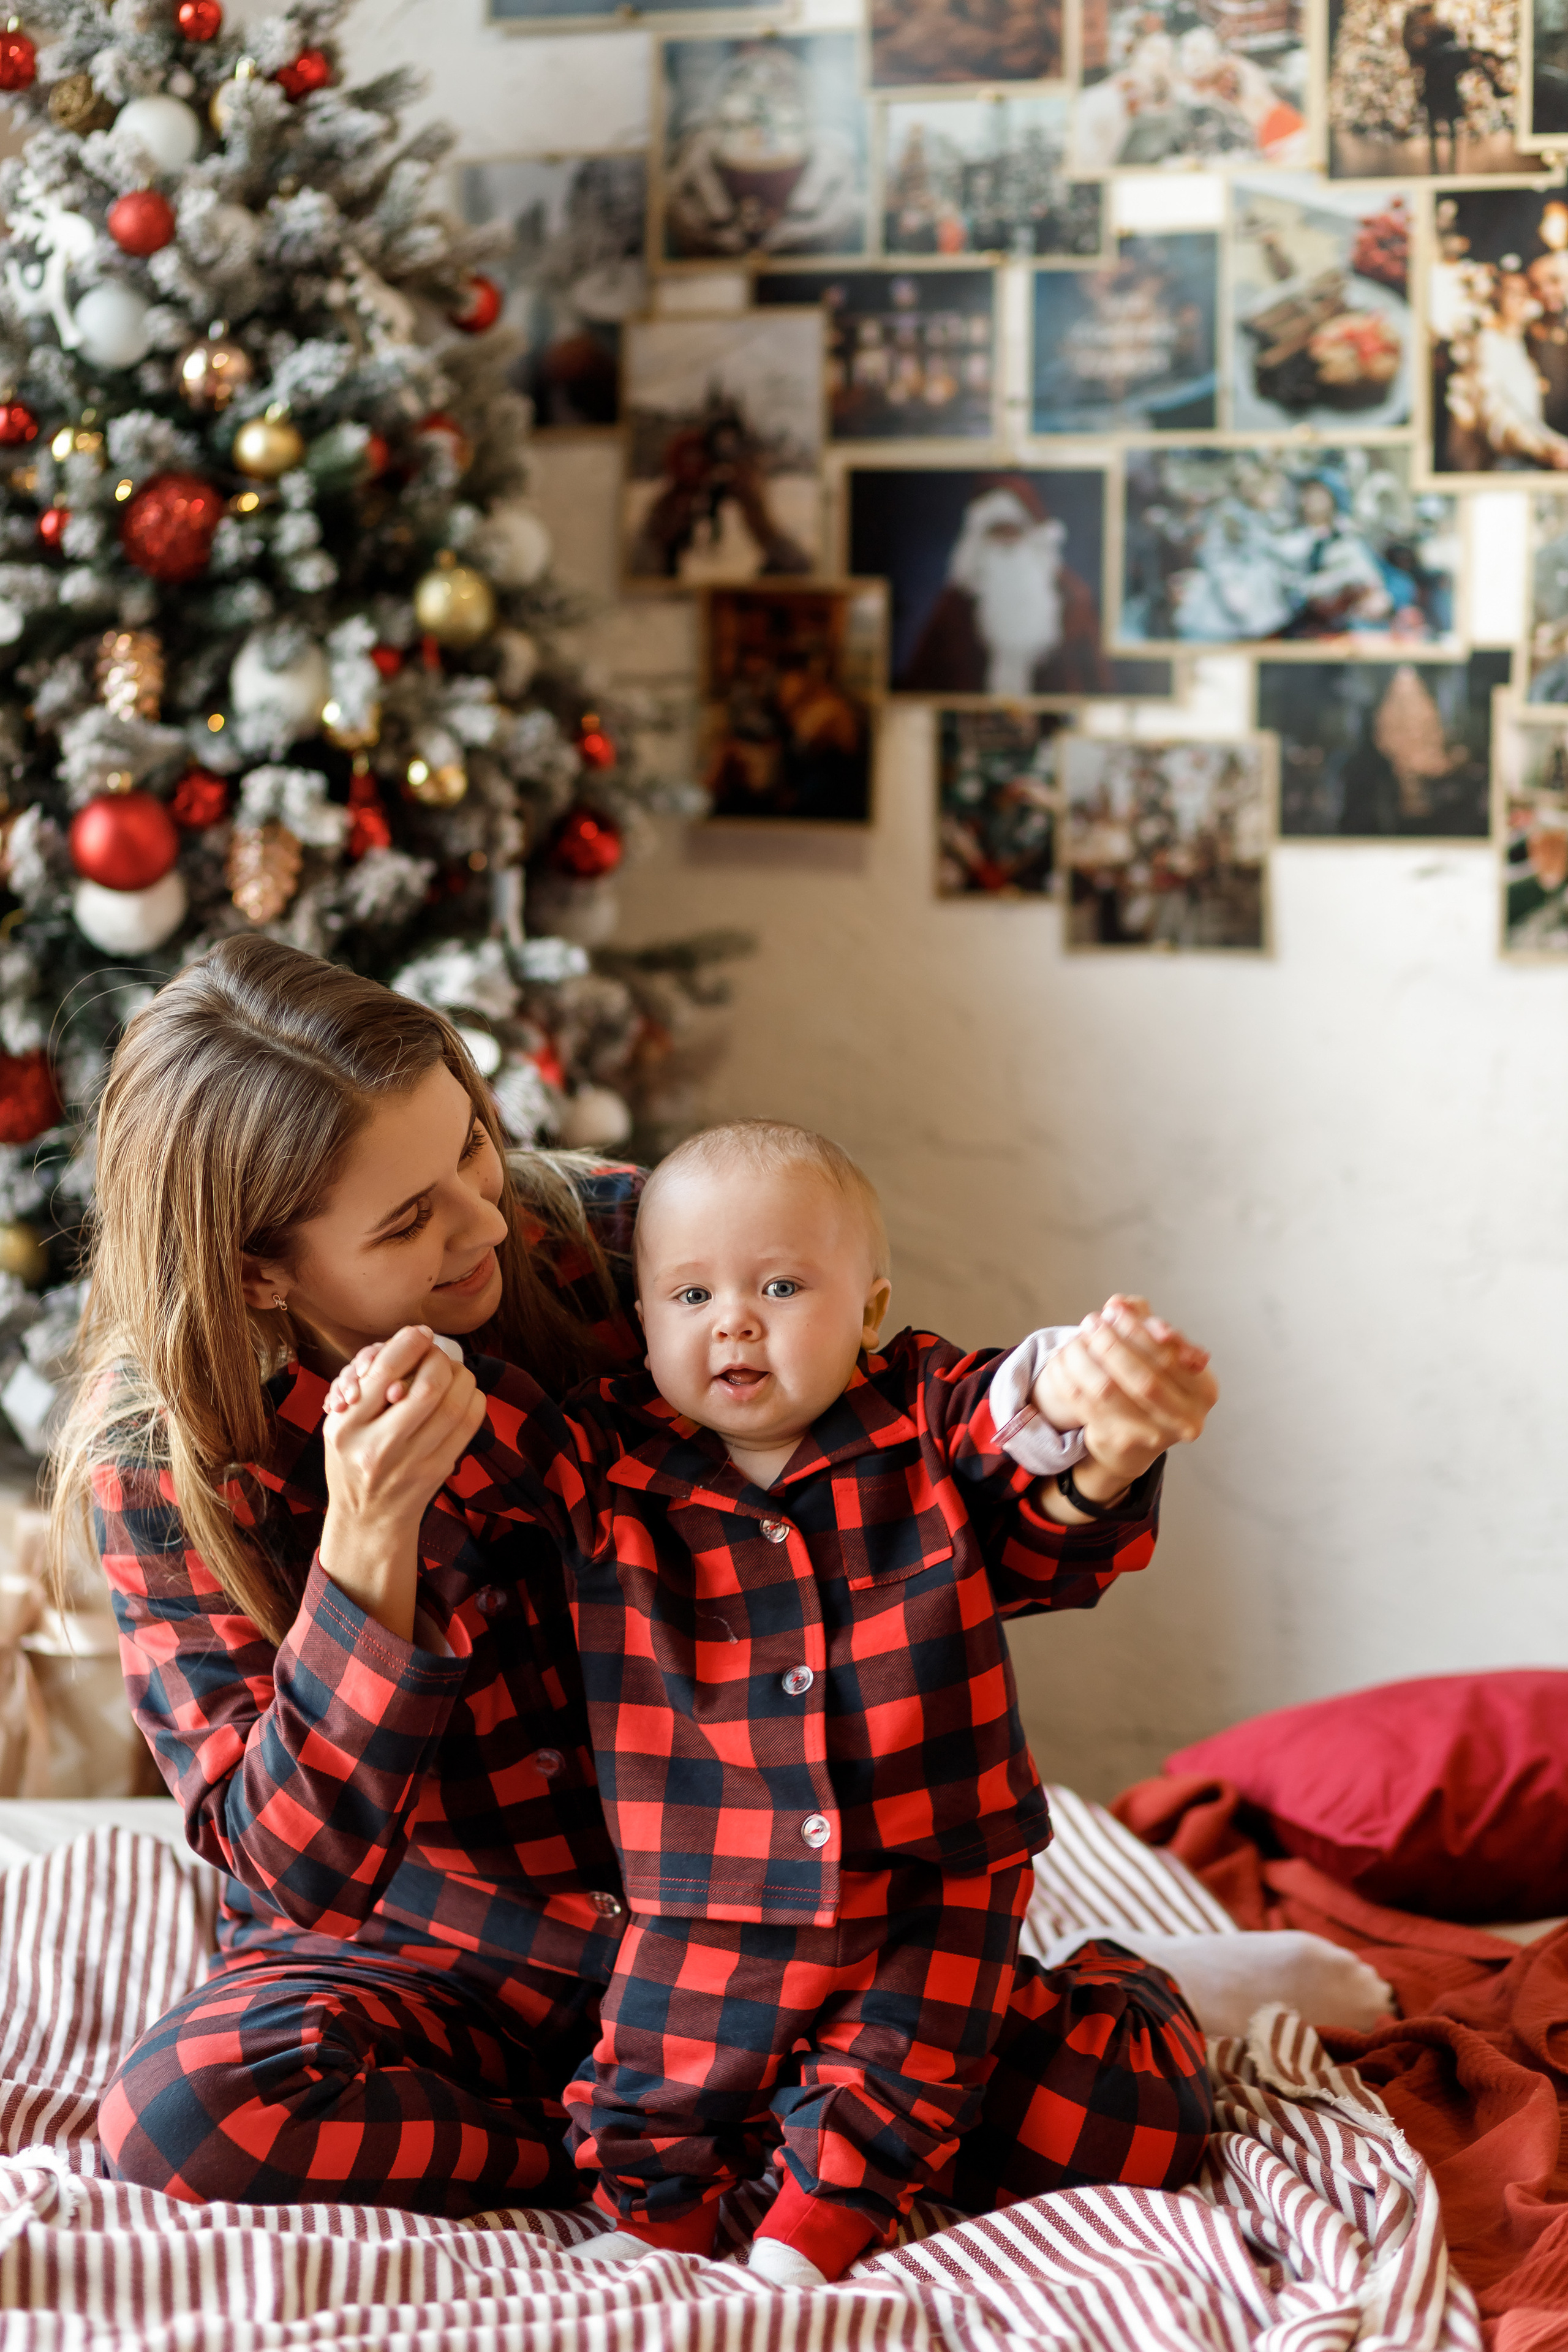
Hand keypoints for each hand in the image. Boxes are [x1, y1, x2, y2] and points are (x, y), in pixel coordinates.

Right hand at [319, 1325, 486, 1642]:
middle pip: (429, 1384)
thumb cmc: (351, 1462)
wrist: (368, 1520)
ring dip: (461, 1375)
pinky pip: (470, 1423)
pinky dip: (473, 1398)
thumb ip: (366, 1387)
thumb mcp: (339, 1424)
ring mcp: (413, 1462)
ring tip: (451, 1370)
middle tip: (436, 1353)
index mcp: (346, 1428)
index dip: (409, 1342)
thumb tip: (409, 1344)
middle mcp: (380, 1447)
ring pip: (456, 1402)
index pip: (384, 1371)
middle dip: (439, 1358)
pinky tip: (463, 1394)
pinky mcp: (439, 1470)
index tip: (420, 1333)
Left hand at [1038, 1295, 1217, 1487]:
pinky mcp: (1118, 1442)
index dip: (1139, 1330)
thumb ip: (1145, 1322)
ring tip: (1074, 1338)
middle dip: (1113, 1345)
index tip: (1114, 1308)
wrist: (1136, 1439)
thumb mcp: (1160, 1353)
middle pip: (1144, 1379)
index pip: (1170, 1356)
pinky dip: (1069, 1378)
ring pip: (1108, 1391)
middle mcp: (1186, 1419)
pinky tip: (1063, 1360)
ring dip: (1085, 1359)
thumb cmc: (1153, 1384)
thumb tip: (1120, 1304)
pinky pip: (1084, 1405)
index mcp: (1204, 1390)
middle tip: (1091, 1322)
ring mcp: (1153, 1436)